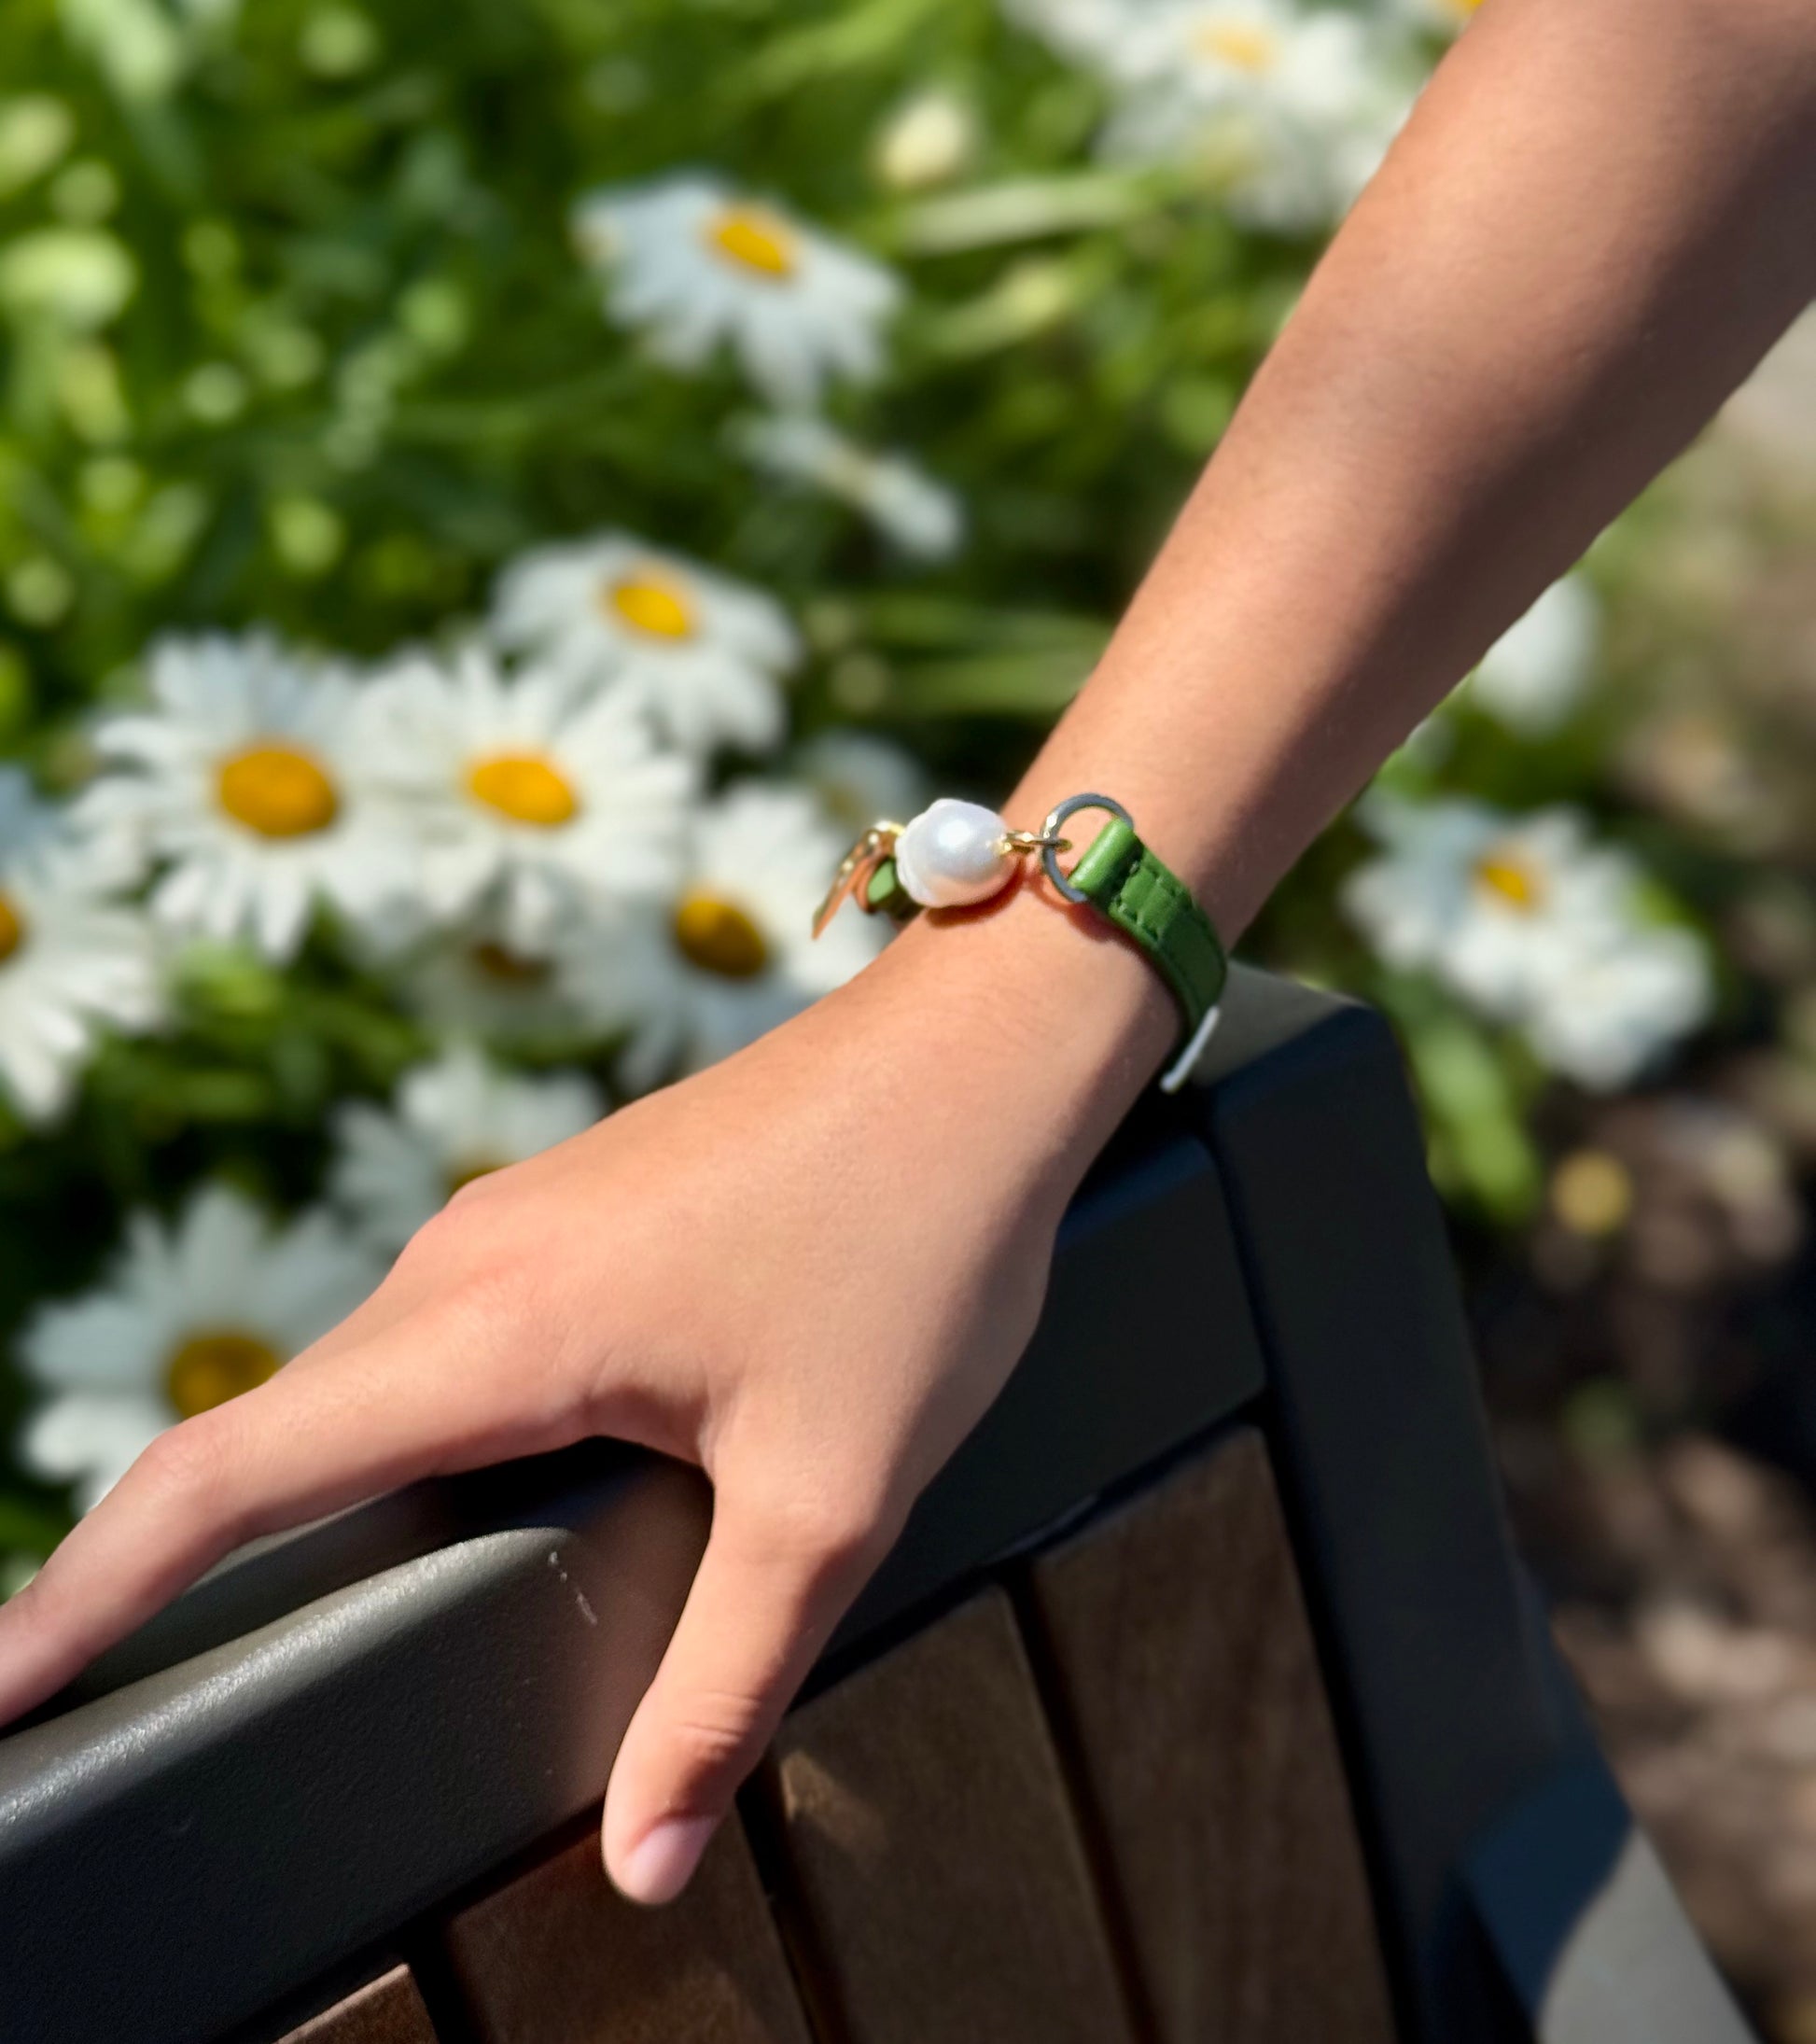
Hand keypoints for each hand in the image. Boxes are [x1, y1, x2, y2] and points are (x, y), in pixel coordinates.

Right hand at [0, 883, 1170, 1902]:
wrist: (980, 1047)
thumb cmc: (918, 1242)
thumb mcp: (831, 1493)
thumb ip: (725, 1684)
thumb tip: (644, 1860)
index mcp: (494, 1330)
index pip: (226, 1473)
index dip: (86, 1590)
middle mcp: (466, 1261)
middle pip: (282, 1435)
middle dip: (189, 1563)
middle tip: (122, 1686)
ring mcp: (514, 1219)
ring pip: (377, 1382)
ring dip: (328, 1491)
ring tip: (288, 1606)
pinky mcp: (570, 1208)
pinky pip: (454, 1334)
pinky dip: (420, 1427)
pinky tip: (481, 1482)